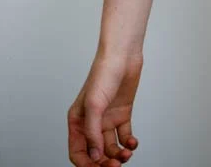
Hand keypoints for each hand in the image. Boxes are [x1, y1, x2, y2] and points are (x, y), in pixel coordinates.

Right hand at [67, 50, 142, 165]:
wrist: (123, 55)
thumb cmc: (103, 73)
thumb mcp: (94, 104)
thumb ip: (92, 132)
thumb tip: (95, 155)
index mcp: (78, 121)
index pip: (78, 152)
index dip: (86, 164)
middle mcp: (92, 122)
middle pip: (95, 153)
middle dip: (104, 162)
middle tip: (115, 166)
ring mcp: (107, 118)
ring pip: (110, 147)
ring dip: (118, 154)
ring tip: (126, 154)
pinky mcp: (122, 114)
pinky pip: (124, 135)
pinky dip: (129, 143)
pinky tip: (132, 143)